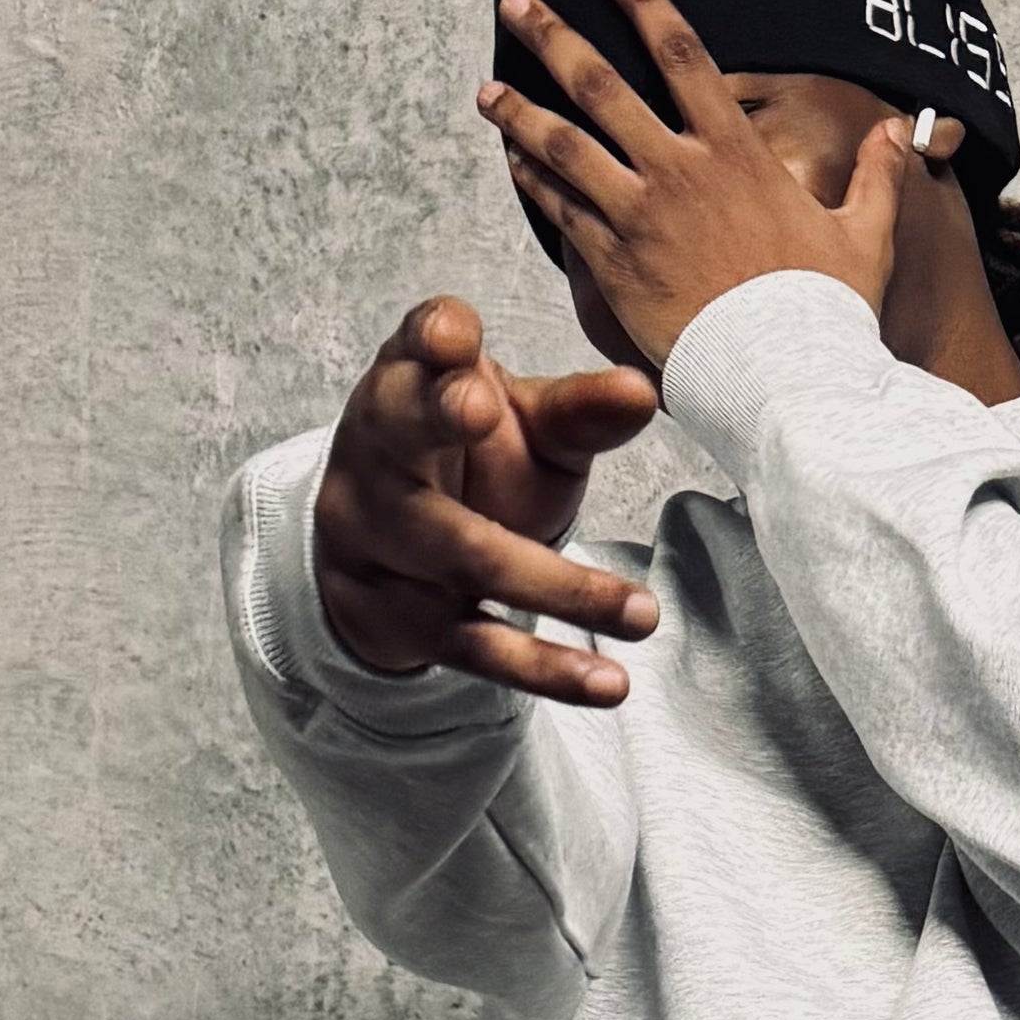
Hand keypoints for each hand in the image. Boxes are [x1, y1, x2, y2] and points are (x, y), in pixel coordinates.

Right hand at [311, 298, 661, 700]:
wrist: (394, 560)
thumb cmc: (471, 463)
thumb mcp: (523, 427)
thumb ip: (577, 412)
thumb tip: (641, 391)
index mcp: (406, 387)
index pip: (410, 352)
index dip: (429, 337)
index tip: (455, 334)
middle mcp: (375, 455)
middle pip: (400, 434)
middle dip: (436, 417)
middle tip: (477, 405)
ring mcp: (376, 540)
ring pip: (462, 558)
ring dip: (559, 588)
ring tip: (644, 613)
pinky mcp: (399, 619)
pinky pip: (477, 647)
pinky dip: (547, 668)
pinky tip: (608, 685)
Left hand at [484, 0, 911, 368]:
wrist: (786, 377)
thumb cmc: (827, 312)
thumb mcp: (866, 235)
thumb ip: (877, 175)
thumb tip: (902, 130)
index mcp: (735, 152)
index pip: (681, 52)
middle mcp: (678, 171)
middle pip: (600, 84)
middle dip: (553, 36)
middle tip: (517, 3)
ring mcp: (640, 217)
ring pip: (564, 146)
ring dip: (520, 111)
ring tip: (488, 88)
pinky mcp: (616, 265)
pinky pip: (562, 212)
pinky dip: (535, 182)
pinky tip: (514, 161)